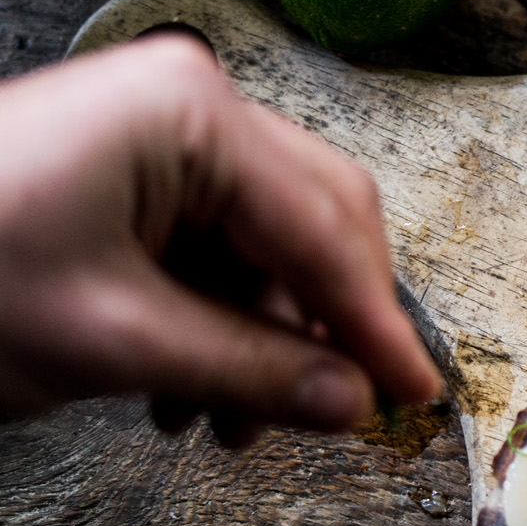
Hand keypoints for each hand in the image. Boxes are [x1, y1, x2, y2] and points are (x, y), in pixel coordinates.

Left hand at [0, 33, 440, 444]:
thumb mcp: (110, 340)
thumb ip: (248, 371)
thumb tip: (349, 400)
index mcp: (194, 114)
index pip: (325, 229)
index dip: (375, 324)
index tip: (416, 393)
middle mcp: (190, 103)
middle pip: (312, 222)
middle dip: (316, 328)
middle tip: (331, 414)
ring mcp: (158, 129)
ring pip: (264, 241)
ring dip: (260, 335)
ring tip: (223, 421)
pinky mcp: (128, 163)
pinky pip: (211, 241)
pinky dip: (213, 315)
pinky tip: (183, 384)